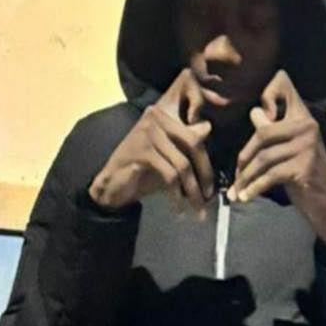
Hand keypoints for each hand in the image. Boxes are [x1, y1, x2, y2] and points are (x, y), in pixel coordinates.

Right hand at [90, 69, 220, 213]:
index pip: (197, 134)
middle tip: (209, 197)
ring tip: (198, 209)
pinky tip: (178, 208)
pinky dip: (177, 195)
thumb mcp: (171, 156)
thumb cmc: (145, 170)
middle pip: (194, 145)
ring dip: (193, 191)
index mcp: (164, 116)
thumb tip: (208, 127)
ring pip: (183, 165)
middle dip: (205, 174)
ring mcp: (147, 134)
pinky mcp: (140, 152)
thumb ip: (188, 143)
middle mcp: (156, 119)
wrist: (112, 184)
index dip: (207, 159)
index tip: (213, 180)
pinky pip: (169, 175)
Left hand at [230, 71, 325, 251]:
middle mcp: (307, 127)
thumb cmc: (304, 174)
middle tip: (237, 175)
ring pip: (263, 157)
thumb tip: (255, 112)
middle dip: (244, 157)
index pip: (284, 85)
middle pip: (262, 131)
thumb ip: (273, 131)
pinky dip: (254, 188)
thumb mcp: (289, 149)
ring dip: (246, 177)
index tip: (259, 116)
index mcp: (303, 116)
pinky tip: (246, 197)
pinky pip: (270, 175)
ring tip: (237, 190)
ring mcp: (307, 147)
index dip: (267, 93)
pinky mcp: (304, 167)